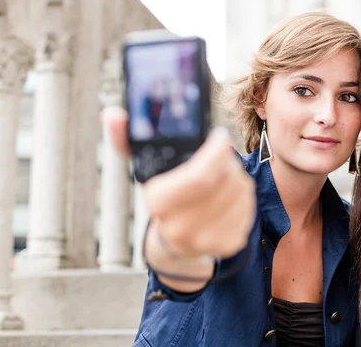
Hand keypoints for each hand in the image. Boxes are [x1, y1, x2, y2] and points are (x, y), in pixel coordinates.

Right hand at [103, 107, 255, 279]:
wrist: (176, 239)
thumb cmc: (165, 194)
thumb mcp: (146, 168)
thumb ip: (128, 139)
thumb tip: (112, 115)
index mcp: (159, 204)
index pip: (198, 178)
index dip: (214, 153)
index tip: (219, 136)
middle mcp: (181, 229)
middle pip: (223, 182)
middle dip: (228, 160)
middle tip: (223, 151)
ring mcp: (207, 240)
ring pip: (239, 192)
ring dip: (237, 174)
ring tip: (225, 171)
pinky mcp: (229, 244)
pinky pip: (248, 208)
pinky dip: (244, 194)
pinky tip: (231, 191)